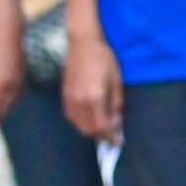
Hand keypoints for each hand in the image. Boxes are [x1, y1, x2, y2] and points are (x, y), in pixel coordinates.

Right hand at [63, 27, 121, 143]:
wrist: (83, 44)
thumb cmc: (104, 59)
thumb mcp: (117, 81)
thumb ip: (116, 104)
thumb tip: (116, 122)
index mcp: (94, 97)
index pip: (102, 127)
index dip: (111, 137)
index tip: (119, 142)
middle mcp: (80, 101)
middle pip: (89, 130)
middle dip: (102, 136)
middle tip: (114, 135)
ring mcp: (70, 99)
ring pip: (79, 126)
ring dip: (92, 130)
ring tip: (104, 126)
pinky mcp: (65, 96)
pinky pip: (72, 117)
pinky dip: (82, 123)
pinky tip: (92, 117)